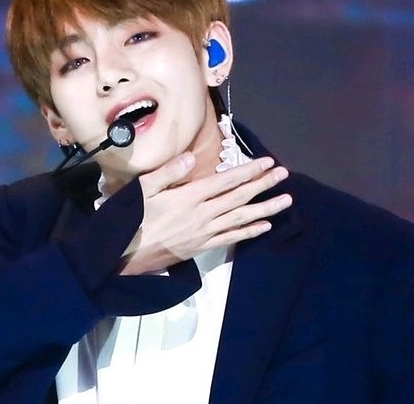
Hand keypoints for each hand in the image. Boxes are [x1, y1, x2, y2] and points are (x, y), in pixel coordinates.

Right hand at [120, 152, 291, 274]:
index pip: (226, 181)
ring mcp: (205, 232)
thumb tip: (190, 157)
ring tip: (286, 200)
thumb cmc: (133, 219)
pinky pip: (232, 238)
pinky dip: (250, 232)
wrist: (127, 256)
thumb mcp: (143, 189)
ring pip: (242, 218)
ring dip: (265, 208)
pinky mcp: (203, 247)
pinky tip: (265, 226)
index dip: (248, 171)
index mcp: (190, 197)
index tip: (267, 162)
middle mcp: (203, 214)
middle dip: (263, 185)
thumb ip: (168, 172)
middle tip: (283, 174)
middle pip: (239, 197)